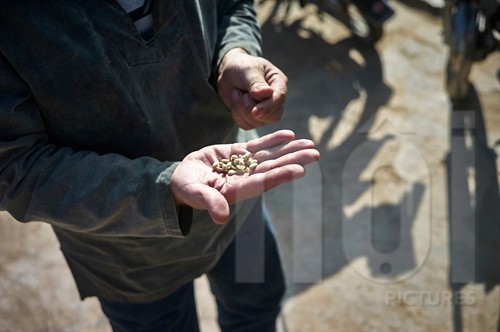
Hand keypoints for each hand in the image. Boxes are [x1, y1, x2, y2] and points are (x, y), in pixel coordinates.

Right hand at [171, 130, 319, 223]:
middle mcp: (244, 179)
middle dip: (293, 160)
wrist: (180, 179)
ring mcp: (243, 166)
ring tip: (309, 143)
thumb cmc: (185, 189)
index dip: (281, 176)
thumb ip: (209, 202)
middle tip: (315, 153)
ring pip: (270, 156)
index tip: (300, 170)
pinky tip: (289, 134)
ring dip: (289, 149)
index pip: (262, 182)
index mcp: (236, 191)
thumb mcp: (194, 194)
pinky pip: (257, 146)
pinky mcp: (237, 154)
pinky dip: (273, 140)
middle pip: (273, 168)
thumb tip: (221, 217)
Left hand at [217, 48, 287, 129]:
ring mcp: (266, 111)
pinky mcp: (254, 119)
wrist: (228, 72)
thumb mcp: (247, 70)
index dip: (268, 107)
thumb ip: (256, 82)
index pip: (280, 98)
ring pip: (258, 122)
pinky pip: (247, 125)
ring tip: (237, 94)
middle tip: (242, 96)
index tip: (255, 112)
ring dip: (242, 110)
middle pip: (272, 116)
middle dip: (252, 109)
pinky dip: (237, 115)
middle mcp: (275, 99)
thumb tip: (266, 94)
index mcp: (279, 83)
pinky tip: (235, 102)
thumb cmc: (241, 66)